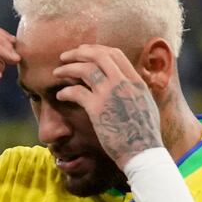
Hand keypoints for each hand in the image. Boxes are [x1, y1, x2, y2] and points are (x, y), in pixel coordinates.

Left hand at [53, 43, 163, 166]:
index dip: (96, 50)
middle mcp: (124, 83)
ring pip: (86, 70)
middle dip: (79, 52)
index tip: (83, 51)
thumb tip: (130, 83)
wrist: (142, 151)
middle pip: (99, 56)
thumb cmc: (143, 133)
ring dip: (68, 69)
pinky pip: (77, 92)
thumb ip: (135, 90)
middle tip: (65, 56)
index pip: (115, 54)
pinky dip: (66, 91)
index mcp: (136, 80)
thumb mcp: (145, 104)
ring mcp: (110, 94)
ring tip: (56, 73)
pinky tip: (60, 95)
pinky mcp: (97, 109)